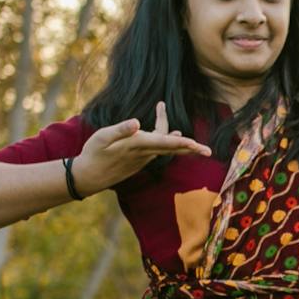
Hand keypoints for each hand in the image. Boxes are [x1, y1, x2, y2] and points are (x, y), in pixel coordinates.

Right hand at [73, 102, 209, 191]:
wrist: (89, 176)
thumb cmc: (94, 154)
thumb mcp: (102, 137)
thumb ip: (120, 130)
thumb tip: (136, 122)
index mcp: (137, 145)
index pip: (164, 142)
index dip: (182, 142)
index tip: (197, 145)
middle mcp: (144, 154)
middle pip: (172, 148)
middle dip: (191, 149)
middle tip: (209, 151)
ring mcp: (143, 159)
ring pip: (168, 149)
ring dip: (183, 144)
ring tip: (197, 144)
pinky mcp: (140, 160)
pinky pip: (161, 150)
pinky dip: (171, 143)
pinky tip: (176, 137)